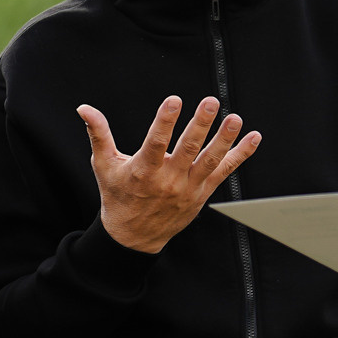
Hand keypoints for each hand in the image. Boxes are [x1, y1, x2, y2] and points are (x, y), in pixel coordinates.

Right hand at [79, 97, 262, 253]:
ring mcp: (188, 188)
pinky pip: (224, 172)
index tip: (174, 100)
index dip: (164, 121)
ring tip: (235, 118)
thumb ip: (98, 134)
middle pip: (188, 149)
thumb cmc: (117, 195)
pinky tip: (253, 137)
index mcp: (143, 171)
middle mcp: (168, 180)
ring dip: (225, 138)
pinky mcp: (202, 194)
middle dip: (200, 124)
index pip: (155, 143)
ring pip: (210, 160)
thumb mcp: (104, 165)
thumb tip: (84, 108)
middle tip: (211, 102)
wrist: (134, 237)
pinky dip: (240, 155)